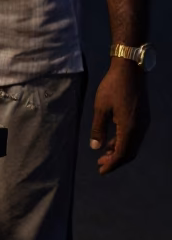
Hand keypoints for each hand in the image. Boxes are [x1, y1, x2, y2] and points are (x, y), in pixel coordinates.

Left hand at [89, 58, 148, 174]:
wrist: (130, 68)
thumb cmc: (113, 86)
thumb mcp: (101, 107)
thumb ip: (98, 128)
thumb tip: (95, 147)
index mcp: (129, 127)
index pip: (122, 154)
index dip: (111, 164)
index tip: (101, 170)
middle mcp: (140, 128)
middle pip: (129, 152)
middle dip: (115, 160)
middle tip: (101, 164)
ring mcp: (143, 122)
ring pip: (133, 144)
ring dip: (119, 151)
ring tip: (104, 154)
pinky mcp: (143, 116)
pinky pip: (135, 136)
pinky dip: (124, 142)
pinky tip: (112, 140)